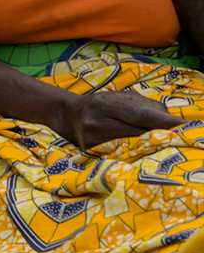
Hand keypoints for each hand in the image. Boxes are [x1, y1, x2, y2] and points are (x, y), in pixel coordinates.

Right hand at [52, 87, 180, 149]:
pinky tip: (145, 154)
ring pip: (132, 146)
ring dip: (150, 147)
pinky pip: (121, 155)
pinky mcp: (92, 153)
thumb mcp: (120, 97)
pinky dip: (136, 154)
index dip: (163, 121)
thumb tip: (170, 120)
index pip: (140, 113)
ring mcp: (93, 139)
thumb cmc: (101, 104)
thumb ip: (145, 105)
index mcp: (105, 102)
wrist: (68, 116)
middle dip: (161, 136)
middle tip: (181, 138)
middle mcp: (96, 121)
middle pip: (138, 133)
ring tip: (164, 146)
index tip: (184, 126)